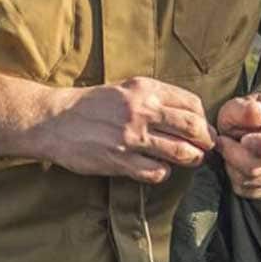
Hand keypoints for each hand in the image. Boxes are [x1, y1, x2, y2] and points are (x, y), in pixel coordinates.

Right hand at [31, 78, 215, 183]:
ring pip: (181, 152)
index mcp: (145, 89)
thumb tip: (189, 114)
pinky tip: (159, 169)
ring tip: (190, 160)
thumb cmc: (92, 105)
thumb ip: (155, 97)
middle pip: (193, 128)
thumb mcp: (125, 89)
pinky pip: (157, 172)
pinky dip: (164, 173)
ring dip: (191, 158)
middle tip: (205, 148)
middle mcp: (142, 110)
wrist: (55, 121)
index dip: (203, 119)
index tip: (202, 128)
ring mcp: (132, 137)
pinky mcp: (120, 160)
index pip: (192, 103)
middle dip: (205, 141)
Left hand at [215, 91, 260, 198]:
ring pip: (247, 181)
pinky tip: (237, 162)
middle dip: (231, 155)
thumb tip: (255, 113)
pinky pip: (245, 190)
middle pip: (254, 169)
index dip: (253, 144)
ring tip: (233, 149)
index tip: (242, 138)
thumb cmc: (256, 115)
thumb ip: (247, 108)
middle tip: (224, 140)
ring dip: (231, 165)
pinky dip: (234, 176)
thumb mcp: (247, 103)